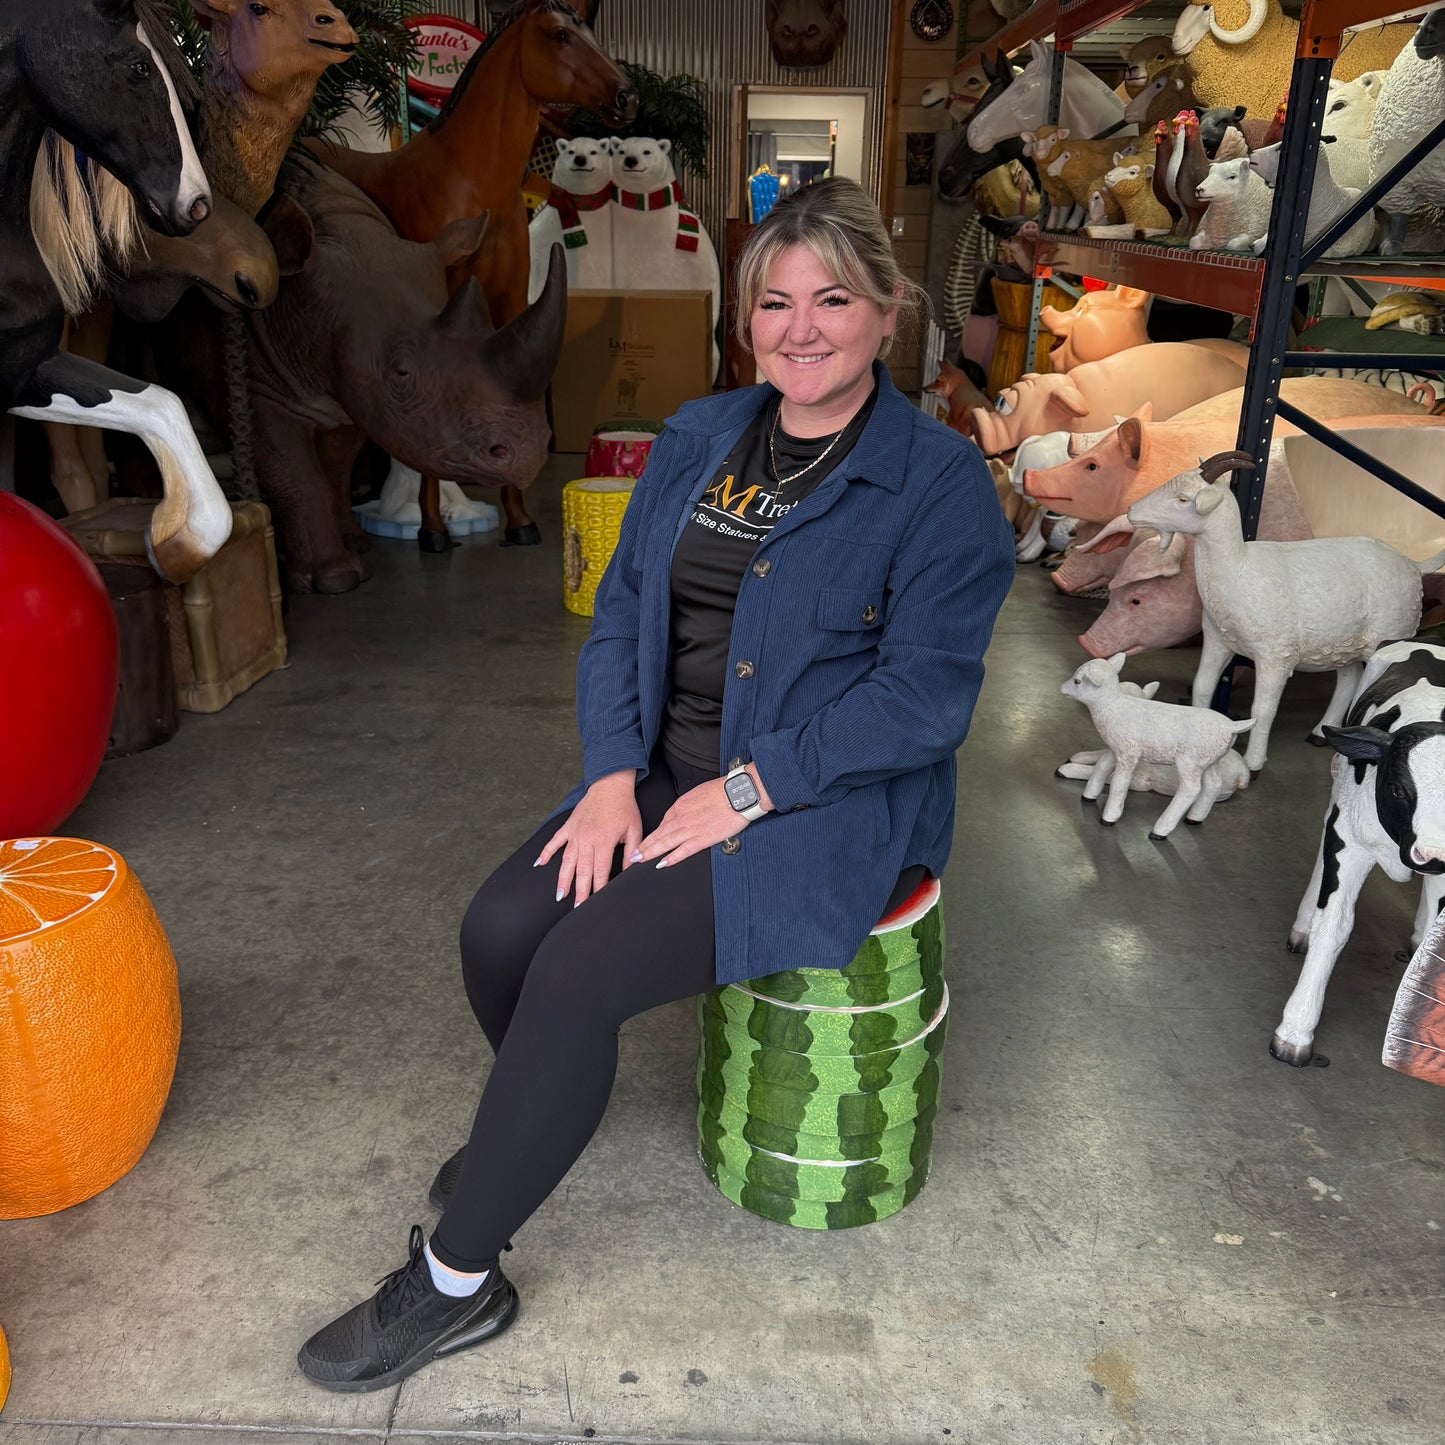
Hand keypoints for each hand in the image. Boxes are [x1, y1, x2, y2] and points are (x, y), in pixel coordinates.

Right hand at [536, 771, 640, 907]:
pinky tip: (539, 864)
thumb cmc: (624, 808)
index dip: (599, 888)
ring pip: (566, 860)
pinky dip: (546, 853)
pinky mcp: (568, 826)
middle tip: (577, 908)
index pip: (600, 871)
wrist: (610, 785)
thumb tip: (630, 871)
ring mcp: (574, 833)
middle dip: (579, 891)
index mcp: (603, 841)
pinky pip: (554, 841)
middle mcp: (586, 839)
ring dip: (563, 879)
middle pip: (581, 871)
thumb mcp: (634, 830)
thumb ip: (632, 852)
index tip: (597, 903)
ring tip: (560, 895)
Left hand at [633, 767, 772, 869]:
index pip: (664, 821)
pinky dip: (672, 858)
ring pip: (665, 842)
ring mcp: (691, 828)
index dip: (654, 834)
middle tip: (633, 854)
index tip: (648, 841)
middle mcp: (682, 817)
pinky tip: (663, 864)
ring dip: (650, 852)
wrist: (738, 793)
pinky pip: (683, 850)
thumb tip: (687, 812)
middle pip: (659, 833)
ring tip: (639, 860)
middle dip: (644, 845)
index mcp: (681, 805)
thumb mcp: (699, 792)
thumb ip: (690, 804)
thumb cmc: (723, 791)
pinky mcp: (702, 838)